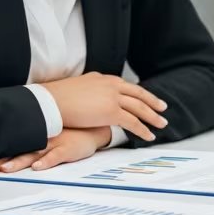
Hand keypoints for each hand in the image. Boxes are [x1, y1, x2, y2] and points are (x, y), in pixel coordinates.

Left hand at [0, 127, 111, 174]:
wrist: (93, 128)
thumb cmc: (68, 132)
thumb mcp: (49, 132)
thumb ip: (32, 139)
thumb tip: (9, 147)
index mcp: (36, 136)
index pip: (13, 145)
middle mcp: (41, 139)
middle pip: (19, 150)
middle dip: (3, 160)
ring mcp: (54, 143)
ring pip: (33, 153)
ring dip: (19, 161)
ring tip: (6, 168)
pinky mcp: (68, 148)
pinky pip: (56, 155)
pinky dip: (47, 161)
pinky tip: (38, 166)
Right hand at [42, 72, 167, 141]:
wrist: (50, 101)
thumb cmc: (56, 98)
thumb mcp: (77, 87)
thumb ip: (89, 91)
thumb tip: (89, 98)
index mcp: (103, 78)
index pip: (126, 86)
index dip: (139, 93)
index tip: (147, 97)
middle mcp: (111, 85)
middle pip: (138, 94)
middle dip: (153, 102)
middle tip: (163, 108)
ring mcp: (113, 97)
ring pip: (140, 108)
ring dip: (152, 117)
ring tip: (162, 124)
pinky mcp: (111, 112)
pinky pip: (133, 122)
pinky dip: (143, 130)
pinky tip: (149, 136)